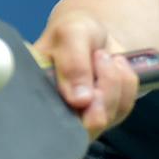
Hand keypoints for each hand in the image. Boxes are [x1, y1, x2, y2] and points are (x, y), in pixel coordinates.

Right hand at [32, 0, 142, 138]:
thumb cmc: (77, 31)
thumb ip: (73, 63)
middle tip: (100, 58)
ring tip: (102, 58)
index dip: (71, 106)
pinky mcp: (103, 117)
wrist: (97, 34)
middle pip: (83, 126)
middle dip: (101, 90)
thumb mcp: (73, 32)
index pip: (46, 120)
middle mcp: (53, 113)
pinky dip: (126, 83)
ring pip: (106, 116)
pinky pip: (124, 107)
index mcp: (33, 91)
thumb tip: (80, 101)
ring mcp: (79, 119)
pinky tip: (113, 67)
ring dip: (114, 81)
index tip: (85, 81)